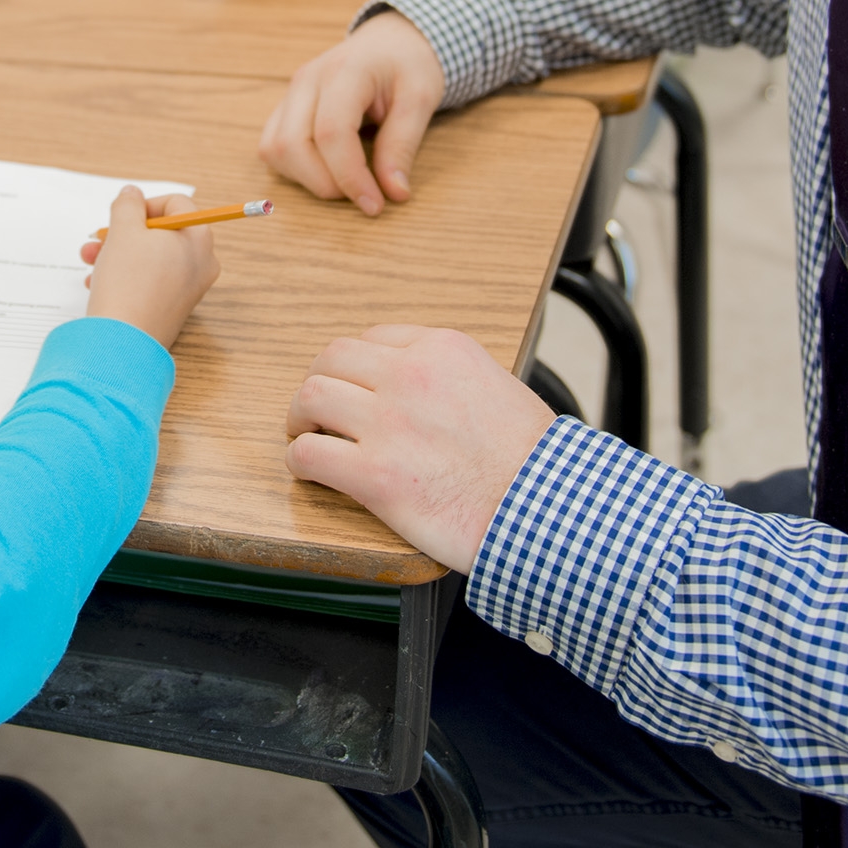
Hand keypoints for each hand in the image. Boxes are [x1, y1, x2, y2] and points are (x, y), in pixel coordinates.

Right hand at [77, 188, 219, 349]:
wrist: (123, 341)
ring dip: (118, 253)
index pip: (175, 203)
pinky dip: (125, 275)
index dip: (144, 204)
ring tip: (90, 261)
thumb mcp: (123, 231)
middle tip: (99, 238)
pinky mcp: (173, 307)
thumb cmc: (127, 282)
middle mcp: (202, 261)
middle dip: (124, 233)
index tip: (120, 215)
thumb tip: (132, 194)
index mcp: (198, 237)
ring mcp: (189, 287)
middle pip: (162, 232)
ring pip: (152, 257)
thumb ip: (127, 205)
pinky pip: (151, 281)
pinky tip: (97, 282)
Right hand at [259, 12, 443, 215]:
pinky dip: (294, 168)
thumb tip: (393, 194)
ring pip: (274, 149)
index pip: (331, 133)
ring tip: (345, 181)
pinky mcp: (285, 106)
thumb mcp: (420, 99)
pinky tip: (326, 169)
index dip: (349, 177)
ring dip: (305, 178)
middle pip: (292, 145)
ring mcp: (291, 92)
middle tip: (362, 195)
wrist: (390, 39)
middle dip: (325, 184)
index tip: (374, 204)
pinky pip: (272, 146)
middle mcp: (307, 80)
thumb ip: (403, 146)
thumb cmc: (408, 64)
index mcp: (344, 71)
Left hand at [283, 325, 554, 573]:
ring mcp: (388, 423)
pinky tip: (312, 473)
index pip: (373, 339)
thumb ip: (452, 378)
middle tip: (318, 411)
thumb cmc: (533, 461)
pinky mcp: (375, 475)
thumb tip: (419, 390)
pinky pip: (309, 455)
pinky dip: (300, 462)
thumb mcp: (497, 386)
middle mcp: (409, 375)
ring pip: (311, 397)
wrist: (546, 508)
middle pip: (331, 359)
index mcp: (442, 349)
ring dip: (301, 418)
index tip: (353, 389)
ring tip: (307, 437)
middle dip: (319, 383)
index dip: (355, 367)